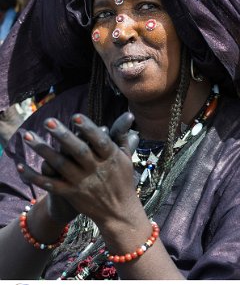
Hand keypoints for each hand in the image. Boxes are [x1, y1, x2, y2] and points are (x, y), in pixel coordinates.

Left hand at [17, 112, 139, 227]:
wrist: (118, 212)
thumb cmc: (122, 181)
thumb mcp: (126, 158)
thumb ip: (123, 138)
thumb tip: (127, 117)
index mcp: (110, 158)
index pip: (99, 141)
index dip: (88, 129)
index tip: (76, 117)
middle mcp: (95, 169)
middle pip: (78, 151)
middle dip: (63, 136)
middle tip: (48, 121)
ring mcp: (82, 182)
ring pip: (60, 165)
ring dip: (44, 150)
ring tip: (29, 136)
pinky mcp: (71, 194)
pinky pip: (50, 185)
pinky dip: (35, 177)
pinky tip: (21, 166)